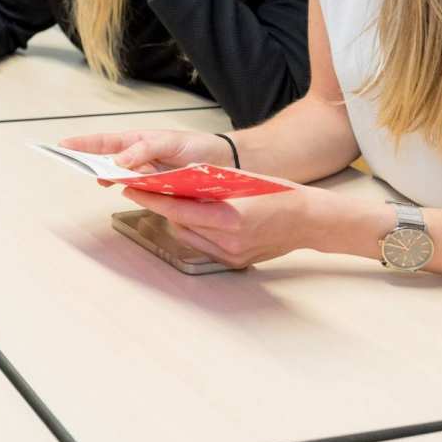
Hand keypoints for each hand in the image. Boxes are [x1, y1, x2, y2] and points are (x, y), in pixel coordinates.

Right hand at [59, 129, 235, 173]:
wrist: (226, 162)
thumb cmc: (199, 146)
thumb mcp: (171, 142)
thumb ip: (145, 149)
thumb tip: (118, 162)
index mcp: (139, 141)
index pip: (105, 142)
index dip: (84, 144)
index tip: (62, 145)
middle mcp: (139, 158)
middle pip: (107, 160)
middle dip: (89, 161)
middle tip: (71, 164)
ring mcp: (147, 175)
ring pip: (120, 177)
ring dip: (108, 177)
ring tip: (97, 179)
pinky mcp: (158, 190)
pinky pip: (138, 190)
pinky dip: (129, 190)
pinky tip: (124, 191)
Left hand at [122, 183, 320, 268]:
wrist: (307, 220)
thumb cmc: (279, 194)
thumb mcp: (242, 180)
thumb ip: (209, 183)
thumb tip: (177, 179)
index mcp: (230, 217)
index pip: (179, 208)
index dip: (153, 199)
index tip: (134, 188)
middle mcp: (228, 240)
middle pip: (179, 223)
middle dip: (160, 206)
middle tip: (142, 190)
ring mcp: (231, 255)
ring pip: (188, 235)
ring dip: (175, 218)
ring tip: (165, 200)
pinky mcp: (233, 263)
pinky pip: (202, 245)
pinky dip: (193, 229)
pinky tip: (192, 216)